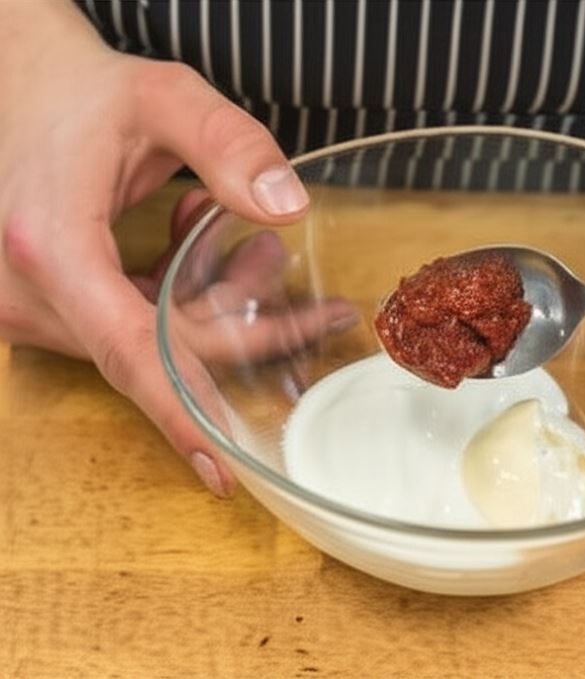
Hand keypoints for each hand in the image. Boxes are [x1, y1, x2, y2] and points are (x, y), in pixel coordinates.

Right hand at [0, 2, 349, 494]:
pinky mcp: (49, 305)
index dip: (182, 412)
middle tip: (300, 280)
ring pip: (152, 340)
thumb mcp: (165, 97)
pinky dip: (178, 292)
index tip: (223, 467)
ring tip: (248, 240)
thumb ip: (229, 144)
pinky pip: (131, 325)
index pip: (130, 353)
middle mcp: (33, 293)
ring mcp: (34, 306)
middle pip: (162, 348)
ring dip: (213, 297)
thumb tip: (289, 209)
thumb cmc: (84, 93)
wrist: (20, 84)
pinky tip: (194, 232)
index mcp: (53, 249)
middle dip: (243, 320)